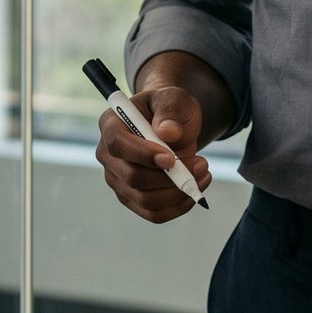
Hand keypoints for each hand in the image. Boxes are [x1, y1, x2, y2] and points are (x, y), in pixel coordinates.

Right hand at [95, 85, 212, 223]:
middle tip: (202, 164)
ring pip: (144, 200)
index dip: (143, 155)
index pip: (117, 145)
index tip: (171, 159)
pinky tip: (194, 191)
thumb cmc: (169, 109)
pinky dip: (177, 207)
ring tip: (203, 175)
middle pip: (132, 177)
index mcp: (111, 124)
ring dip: (178, 193)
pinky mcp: (132, 198)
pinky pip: (153, 213)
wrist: (172, 125)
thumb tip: (168, 133)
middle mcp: (108, 155)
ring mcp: (118, 179)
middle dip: (170, 177)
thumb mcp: (173, 98)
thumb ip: (170, 110)